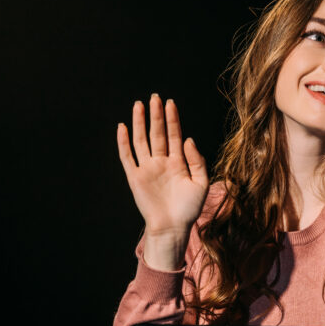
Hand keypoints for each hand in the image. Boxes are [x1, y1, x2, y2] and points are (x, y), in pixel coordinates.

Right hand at [116, 93, 208, 269]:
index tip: (171, 103)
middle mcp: (161, 162)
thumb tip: (187, 139)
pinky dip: (124, 143)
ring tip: (139, 105)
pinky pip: (127, 157)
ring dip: (140, 123)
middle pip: (157, 134)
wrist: (173, 228)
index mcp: (178, 162)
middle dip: (156, 115)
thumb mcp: (201, 183)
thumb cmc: (189, 209)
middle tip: (155, 97)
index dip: (172, 120)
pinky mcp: (135, 178)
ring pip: (142, 141)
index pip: (173, 135)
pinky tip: (123, 128)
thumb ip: (197, 161)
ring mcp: (147, 169)